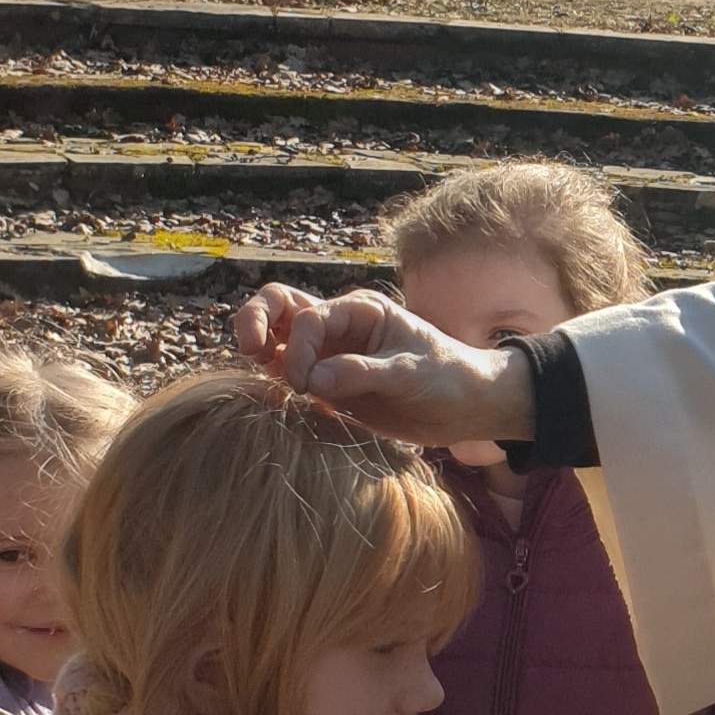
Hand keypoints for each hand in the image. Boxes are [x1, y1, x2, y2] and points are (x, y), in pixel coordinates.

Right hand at [232, 283, 533, 445]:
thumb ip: (361, 374)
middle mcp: (339, 327)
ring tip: (259, 373)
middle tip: (247, 350)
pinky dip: (273, 379)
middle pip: (280, 307)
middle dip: (255, 320)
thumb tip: (313, 381)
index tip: (308, 384)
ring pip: (278, 338)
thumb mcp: (409, 374)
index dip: (300, 348)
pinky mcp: (330, 385)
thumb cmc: (447, 378)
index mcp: (359, 311)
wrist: (467, 407)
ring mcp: (331, 355)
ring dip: (260, 349)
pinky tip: (271, 392)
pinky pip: (289, 374)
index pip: (310, 317)